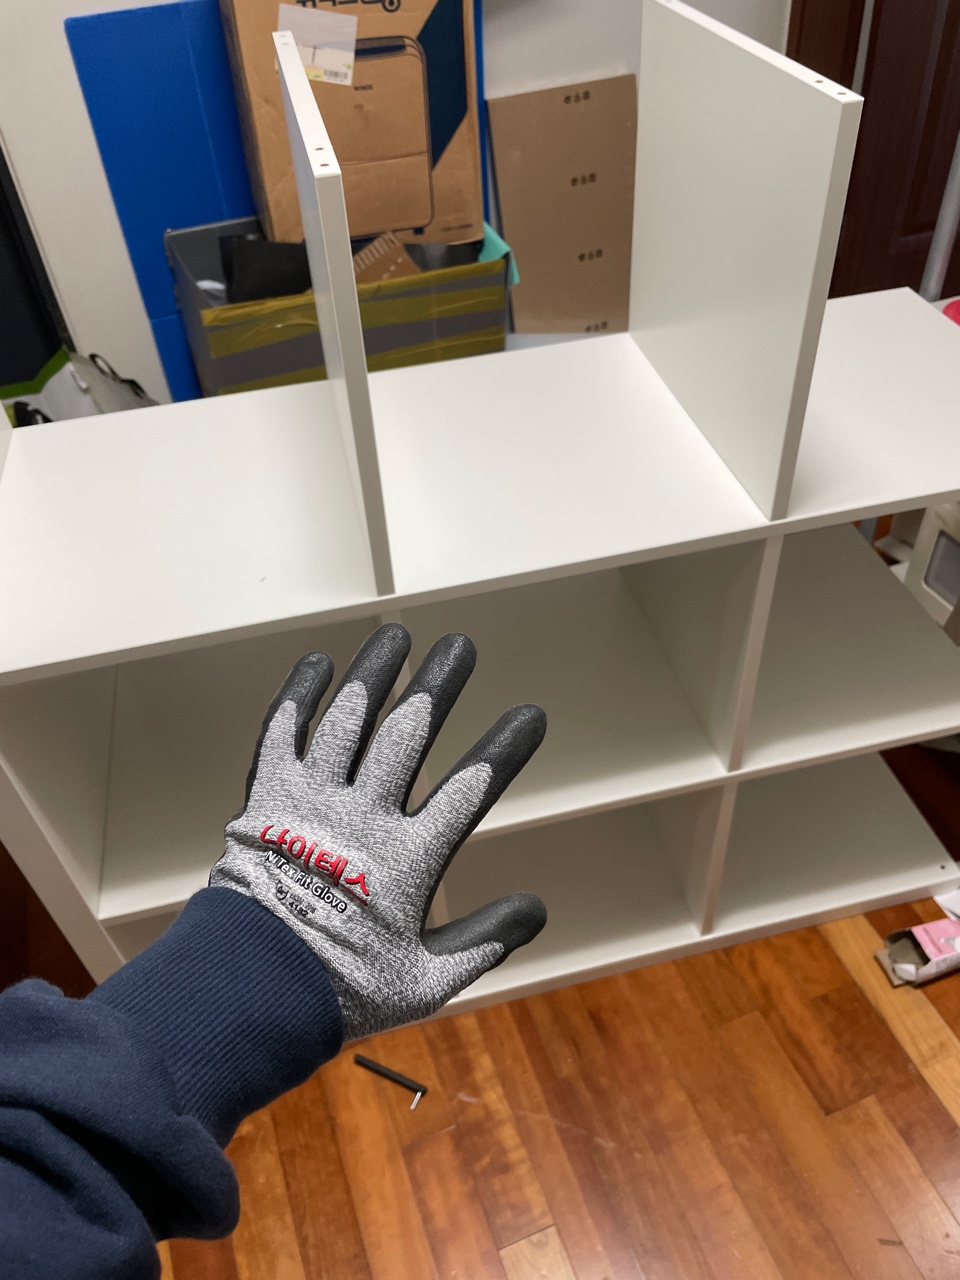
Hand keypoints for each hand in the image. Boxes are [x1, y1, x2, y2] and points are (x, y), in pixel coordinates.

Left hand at [209, 624, 546, 1038]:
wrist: (245, 989)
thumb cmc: (339, 990)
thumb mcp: (425, 981)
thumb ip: (485, 941)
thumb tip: (539, 909)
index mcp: (406, 860)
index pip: (470, 790)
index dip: (504, 749)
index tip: (531, 714)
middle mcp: (361, 817)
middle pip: (409, 736)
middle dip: (438, 685)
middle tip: (461, 646)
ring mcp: (309, 802)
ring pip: (349, 721)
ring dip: (375, 674)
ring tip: (397, 634)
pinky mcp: (264, 798)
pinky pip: (281, 733)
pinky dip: (298, 695)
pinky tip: (318, 663)